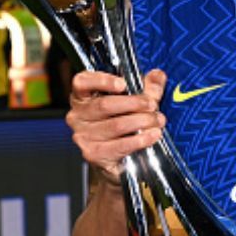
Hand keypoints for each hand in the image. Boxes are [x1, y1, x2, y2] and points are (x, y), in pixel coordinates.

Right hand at [66, 69, 166, 183]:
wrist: (115, 159)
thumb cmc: (120, 123)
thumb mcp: (135, 101)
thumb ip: (147, 87)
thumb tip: (158, 76)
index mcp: (82, 97)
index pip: (82, 82)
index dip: (102, 80)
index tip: (123, 84)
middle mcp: (77, 116)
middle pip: (105, 104)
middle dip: (134, 104)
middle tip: (152, 105)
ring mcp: (83, 136)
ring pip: (116, 125)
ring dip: (142, 122)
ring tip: (157, 121)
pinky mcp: (93, 154)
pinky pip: (120, 145)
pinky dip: (140, 140)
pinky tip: (152, 135)